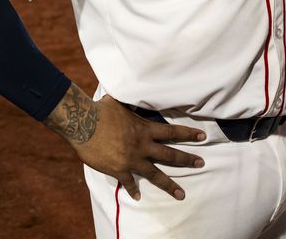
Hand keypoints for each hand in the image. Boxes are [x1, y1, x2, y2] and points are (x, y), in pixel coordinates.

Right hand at [45, 87, 205, 200]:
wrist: (83, 125)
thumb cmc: (101, 110)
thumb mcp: (121, 103)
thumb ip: (131, 103)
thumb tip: (135, 89)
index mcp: (145, 129)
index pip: (172, 132)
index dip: (188, 134)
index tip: (202, 137)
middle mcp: (142, 146)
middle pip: (169, 155)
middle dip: (187, 160)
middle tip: (201, 164)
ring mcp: (131, 160)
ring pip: (155, 174)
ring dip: (169, 185)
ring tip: (181, 194)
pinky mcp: (118, 170)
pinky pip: (128, 182)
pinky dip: (132, 189)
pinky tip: (137, 196)